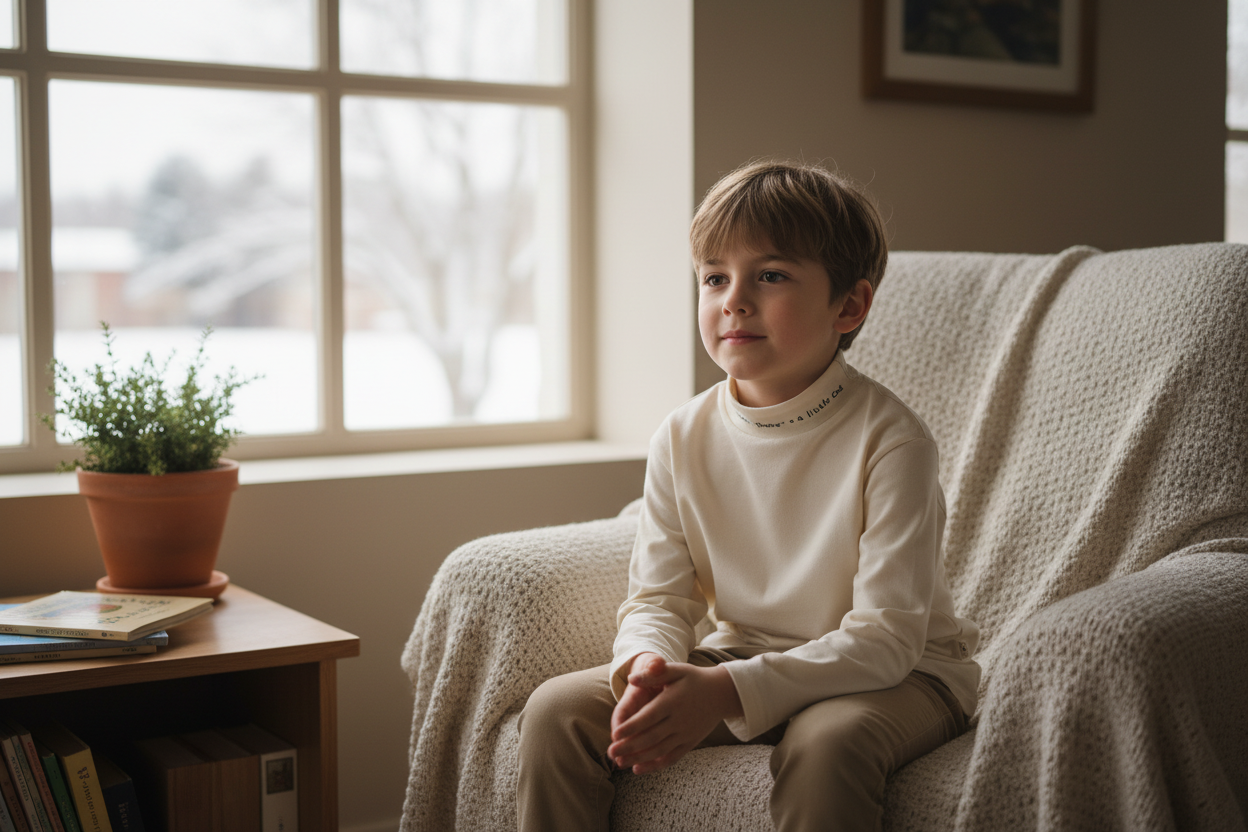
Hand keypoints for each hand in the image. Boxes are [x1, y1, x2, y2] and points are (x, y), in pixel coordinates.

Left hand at [608, 654, 742, 774]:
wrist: (721, 693)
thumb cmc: (694, 679)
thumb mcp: (676, 670)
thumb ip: (654, 674)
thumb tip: (631, 678)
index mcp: (672, 701)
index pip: (648, 717)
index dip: (631, 727)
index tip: (614, 735)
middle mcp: (679, 720)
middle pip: (651, 737)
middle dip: (630, 747)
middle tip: (611, 753)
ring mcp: (685, 733)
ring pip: (659, 750)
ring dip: (639, 758)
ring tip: (620, 763)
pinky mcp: (690, 742)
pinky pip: (672, 757)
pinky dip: (655, 765)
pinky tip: (639, 768)